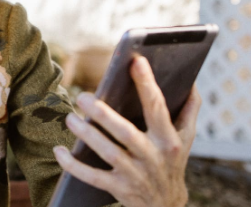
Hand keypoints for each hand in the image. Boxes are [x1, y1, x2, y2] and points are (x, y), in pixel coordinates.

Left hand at [53, 56, 200, 206]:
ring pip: (108, 154)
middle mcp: (153, 157)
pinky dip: (74, 166)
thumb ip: (189, 108)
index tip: (135, 61)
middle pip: (127, 133)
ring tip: (70, 117)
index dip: (147, 84)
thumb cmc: (171, 162)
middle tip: (83, 96)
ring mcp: (135, 175)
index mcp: (168, 139)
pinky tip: (59, 150)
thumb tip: (191, 79)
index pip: (158, 108)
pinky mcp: (120, 189)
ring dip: (87, 136)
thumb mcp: (185, 138)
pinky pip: (93, 178)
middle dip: (104, 115)